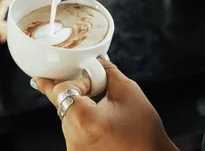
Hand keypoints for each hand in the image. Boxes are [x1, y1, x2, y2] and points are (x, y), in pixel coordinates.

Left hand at [32, 60, 177, 150]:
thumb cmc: (144, 130)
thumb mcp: (128, 91)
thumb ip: (107, 71)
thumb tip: (97, 62)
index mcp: (84, 121)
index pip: (61, 90)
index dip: (75, 79)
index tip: (81, 71)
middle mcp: (73, 138)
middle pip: (61, 103)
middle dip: (70, 87)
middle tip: (71, 74)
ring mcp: (73, 149)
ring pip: (66, 116)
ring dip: (75, 102)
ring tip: (90, 95)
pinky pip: (72, 129)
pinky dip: (78, 116)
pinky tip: (91, 111)